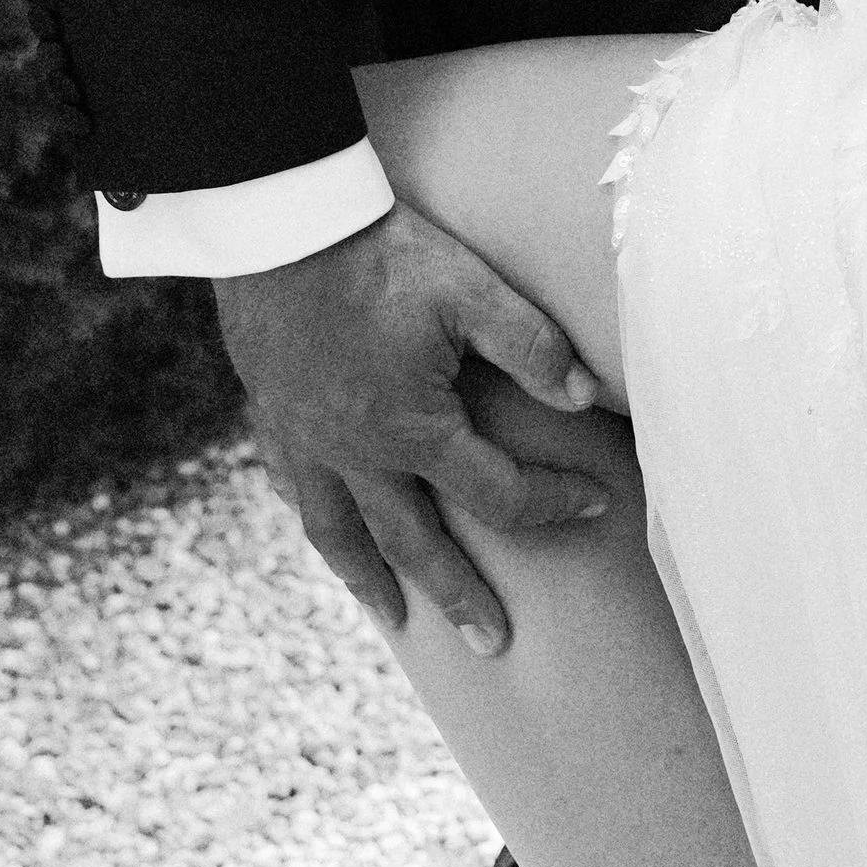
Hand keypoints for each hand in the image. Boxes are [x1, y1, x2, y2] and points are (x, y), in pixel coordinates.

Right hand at [217, 198, 606, 653]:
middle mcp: (355, 455)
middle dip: (460, 596)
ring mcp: (305, 441)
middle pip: (415, 543)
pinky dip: (315, 519)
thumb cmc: (383, 253)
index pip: (499, 494)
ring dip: (372, 581)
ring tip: (395, 619)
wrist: (281, 223)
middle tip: (493, 643)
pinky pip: (292, 489)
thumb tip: (584, 398)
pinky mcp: (270, 415)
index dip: (554, 503)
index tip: (596, 504)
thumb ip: (532, 345)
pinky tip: (327, 529)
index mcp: (412, 431)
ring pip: (341, 534)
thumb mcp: (471, 290)